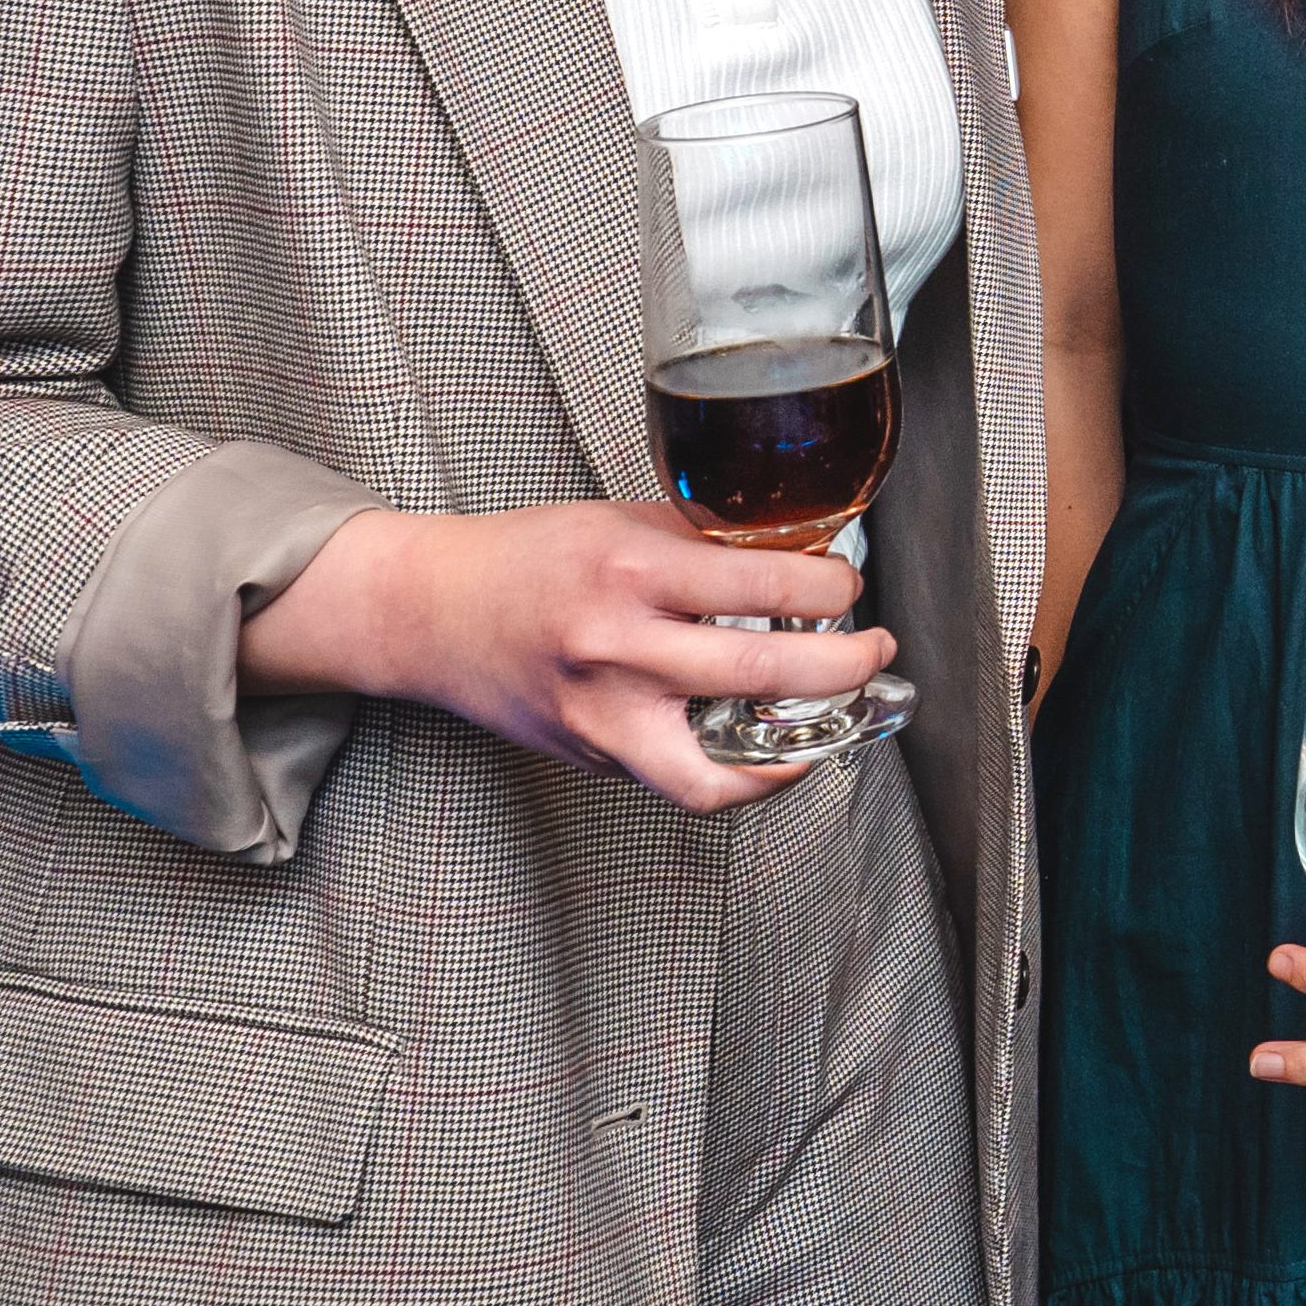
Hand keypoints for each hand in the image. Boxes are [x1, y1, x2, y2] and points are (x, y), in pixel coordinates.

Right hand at [241, 500, 891, 814]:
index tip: (848, 586)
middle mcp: (618, 649)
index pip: (767, 587)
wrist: (430, 612)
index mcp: (631, 571)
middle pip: (766, 676)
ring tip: (835, 715)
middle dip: (846, 664)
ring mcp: (603, 716)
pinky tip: (771, 752)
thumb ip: (704, 541)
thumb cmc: (528, 559)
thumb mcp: (620, 521)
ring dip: (801, 743)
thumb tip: (797, 553)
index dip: (832, 590)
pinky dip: (738, 777)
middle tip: (874, 648)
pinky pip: (683, 783)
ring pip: (723, 767)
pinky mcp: (593, 756)